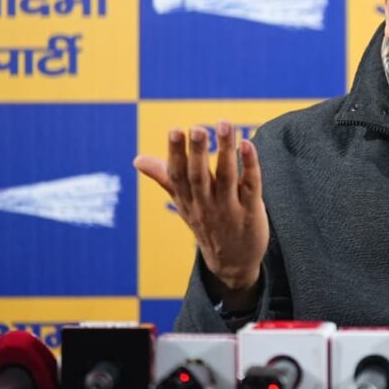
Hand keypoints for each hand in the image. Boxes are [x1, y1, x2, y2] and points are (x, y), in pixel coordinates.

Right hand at [134, 121, 268, 303]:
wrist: (233, 263)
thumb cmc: (207, 224)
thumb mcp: (183, 204)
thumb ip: (165, 178)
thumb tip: (137, 159)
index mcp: (187, 201)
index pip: (178, 176)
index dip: (175, 154)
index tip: (175, 130)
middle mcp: (206, 205)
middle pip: (200, 176)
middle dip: (197, 152)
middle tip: (197, 128)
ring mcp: (229, 209)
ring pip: (227, 177)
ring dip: (225, 150)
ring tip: (224, 125)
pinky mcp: (251, 211)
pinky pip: (251, 186)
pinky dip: (250, 165)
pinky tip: (247, 145)